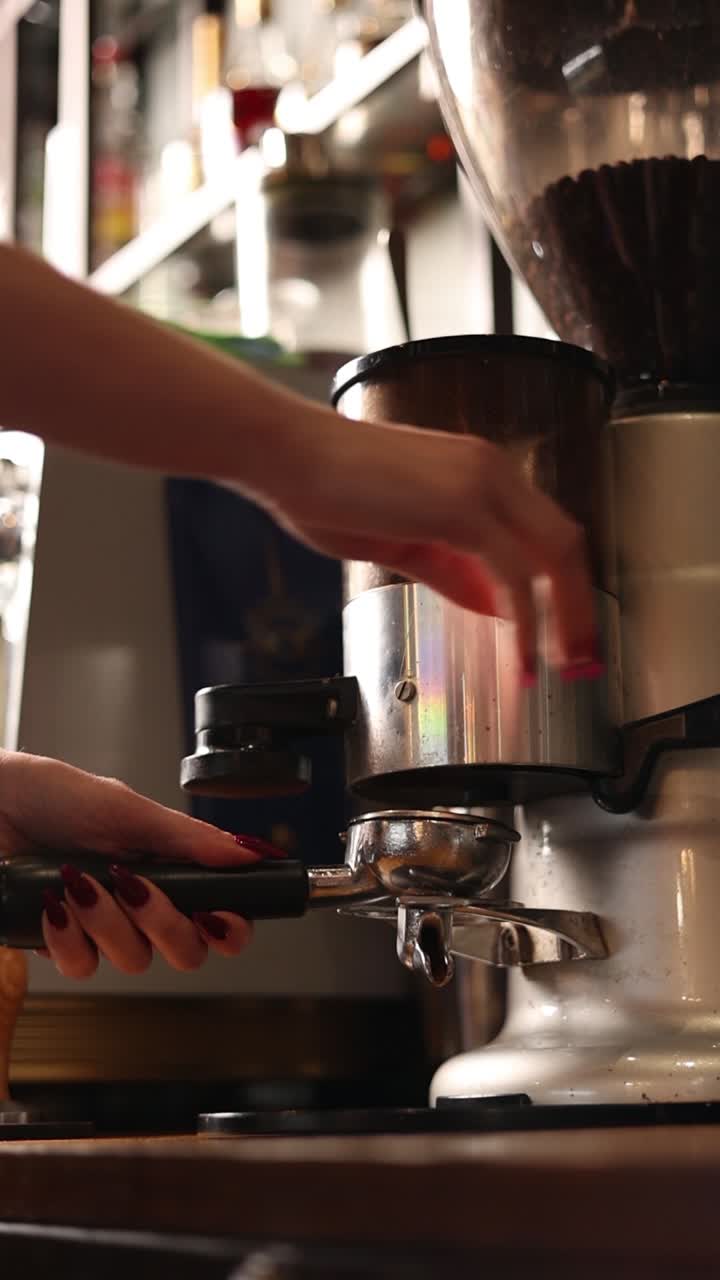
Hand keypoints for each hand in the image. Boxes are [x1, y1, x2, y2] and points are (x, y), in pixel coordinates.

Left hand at [0, 751, 262, 978]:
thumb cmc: (48, 794)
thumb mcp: (125, 808)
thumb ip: (187, 837)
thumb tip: (248, 853)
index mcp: (167, 866)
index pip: (221, 914)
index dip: (231, 927)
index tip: (217, 914)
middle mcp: (141, 903)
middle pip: (187, 951)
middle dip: (165, 922)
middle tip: (138, 887)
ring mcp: (102, 926)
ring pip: (135, 960)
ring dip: (109, 922)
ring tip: (80, 880)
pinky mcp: (60, 943)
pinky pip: (83, 966)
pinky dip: (68, 935)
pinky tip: (53, 900)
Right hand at [268, 414, 598, 682]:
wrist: (288, 455)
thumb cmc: (327, 487)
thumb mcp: (400, 540)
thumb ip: (450, 570)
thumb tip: (489, 603)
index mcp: (478, 472)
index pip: (544, 531)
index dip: (562, 584)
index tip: (564, 628)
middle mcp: (490, 471)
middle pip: (564, 542)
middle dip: (579, 606)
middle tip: (581, 655)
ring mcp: (481, 485)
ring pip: (553, 556)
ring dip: (563, 617)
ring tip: (560, 664)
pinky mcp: (462, 508)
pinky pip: (513, 572)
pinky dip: (524, 620)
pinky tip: (520, 652)